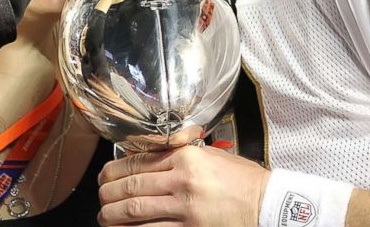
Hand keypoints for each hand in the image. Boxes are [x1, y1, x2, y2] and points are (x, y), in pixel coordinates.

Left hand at [97, 145, 269, 226]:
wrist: (268, 203)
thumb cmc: (243, 180)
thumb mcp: (210, 155)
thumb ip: (181, 153)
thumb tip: (150, 155)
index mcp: (186, 157)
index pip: (138, 161)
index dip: (113, 170)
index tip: (104, 176)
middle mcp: (183, 180)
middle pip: (131, 186)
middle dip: (108, 194)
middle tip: (100, 198)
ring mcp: (185, 208)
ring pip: (135, 210)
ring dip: (113, 215)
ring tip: (105, 217)